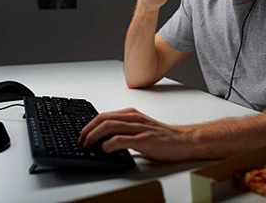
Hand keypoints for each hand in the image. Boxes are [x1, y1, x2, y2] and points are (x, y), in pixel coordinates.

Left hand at [78, 108, 193, 161]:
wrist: (184, 140)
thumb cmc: (164, 137)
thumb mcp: (140, 129)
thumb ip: (125, 131)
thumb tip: (105, 141)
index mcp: (131, 114)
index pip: (104, 115)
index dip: (89, 125)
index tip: (82, 135)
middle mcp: (133, 118)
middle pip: (103, 119)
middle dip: (87, 130)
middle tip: (81, 141)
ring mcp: (139, 128)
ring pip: (108, 126)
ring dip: (94, 136)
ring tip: (88, 146)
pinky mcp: (144, 140)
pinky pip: (121, 140)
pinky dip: (108, 145)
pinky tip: (105, 150)